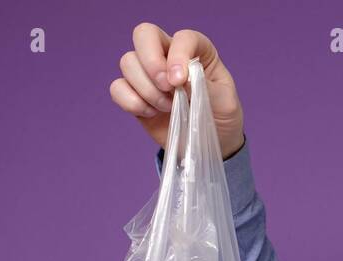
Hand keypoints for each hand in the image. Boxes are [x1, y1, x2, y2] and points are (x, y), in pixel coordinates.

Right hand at [110, 23, 245, 159]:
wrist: (213, 143)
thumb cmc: (221, 116)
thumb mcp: (225, 101)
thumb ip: (203, 86)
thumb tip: (178, 77)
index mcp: (197, 50)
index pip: (181, 37)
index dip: (178, 54)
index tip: (180, 81)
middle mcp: (169, 55)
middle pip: (143, 34)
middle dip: (151, 62)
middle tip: (167, 88)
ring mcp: (148, 74)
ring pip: (127, 62)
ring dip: (146, 88)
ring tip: (167, 107)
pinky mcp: (135, 94)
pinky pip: (117, 88)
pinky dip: (131, 102)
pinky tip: (150, 113)